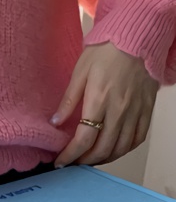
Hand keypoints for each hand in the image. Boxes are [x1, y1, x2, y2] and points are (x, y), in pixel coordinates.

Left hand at [52, 43, 158, 167]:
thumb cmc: (105, 51)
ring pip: (121, 148)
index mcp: (99, 99)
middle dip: (85, 160)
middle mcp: (120, 110)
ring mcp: (136, 112)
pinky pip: (137, 140)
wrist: (135, 40)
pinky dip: (124, 150)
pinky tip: (112, 150)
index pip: (84, 138)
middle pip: (103, 148)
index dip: (71, 154)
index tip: (60, 161)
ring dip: (103, 158)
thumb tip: (55, 122)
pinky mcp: (147, 111)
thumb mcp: (79, 71)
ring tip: (89, 158)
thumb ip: (68, 99)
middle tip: (73, 162)